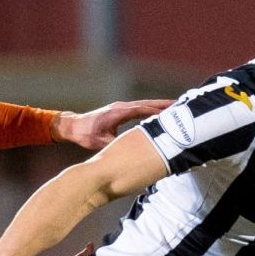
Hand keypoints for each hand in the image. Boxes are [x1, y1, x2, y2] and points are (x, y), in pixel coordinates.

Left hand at [52, 99, 171, 149]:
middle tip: (180, 105)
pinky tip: (159, 114)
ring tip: (175, 108)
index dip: (156, 111)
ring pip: (144, 105)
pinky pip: (139, 109)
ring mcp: (121, 107)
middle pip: (146, 104)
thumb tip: (130, 151)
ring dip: (158, 106)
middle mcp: (121, 107)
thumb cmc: (86, 133)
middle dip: (163, 105)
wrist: (74, 126)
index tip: (171, 113)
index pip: (142, 109)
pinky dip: (150, 110)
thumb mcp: (101, 141)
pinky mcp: (120, 111)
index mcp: (118, 112)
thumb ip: (116, 144)